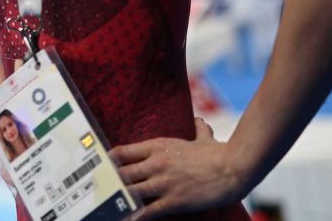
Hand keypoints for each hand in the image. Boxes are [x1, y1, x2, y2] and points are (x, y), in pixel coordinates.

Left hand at [109, 118, 248, 219]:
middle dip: (109, 182)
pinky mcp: (173, 200)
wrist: (232, 168)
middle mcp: (155, 163)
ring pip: (130, 192)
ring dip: (118, 200)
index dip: (108, 161)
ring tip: (106, 206)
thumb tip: (199, 121)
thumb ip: (197, 129)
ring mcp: (163, 182)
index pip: (122, 152)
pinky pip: (148, 211)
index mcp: (157, 146)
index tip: (99, 167)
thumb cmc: (217, 153)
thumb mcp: (203, 137)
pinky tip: (127, 219)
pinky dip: (135, 216)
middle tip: (98, 189)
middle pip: (121, 173)